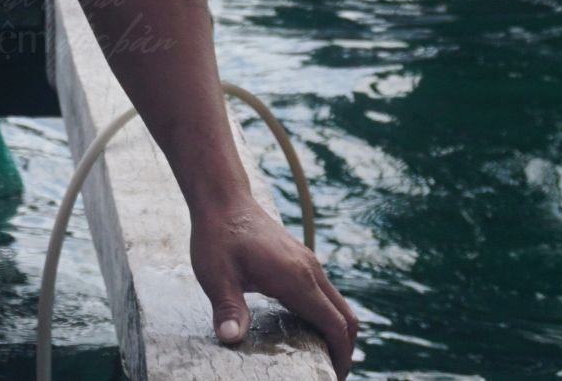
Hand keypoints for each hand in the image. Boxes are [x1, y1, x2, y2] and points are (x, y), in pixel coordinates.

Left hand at [190, 198, 357, 377]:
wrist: (222, 199)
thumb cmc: (218, 236)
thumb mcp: (216, 275)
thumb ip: (228, 308)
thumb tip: (231, 339)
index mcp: (297, 278)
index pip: (335, 324)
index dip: (340, 355)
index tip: (333, 378)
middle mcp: (310, 270)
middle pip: (345, 317)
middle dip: (344, 349)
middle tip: (328, 374)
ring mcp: (308, 264)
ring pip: (336, 305)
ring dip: (335, 333)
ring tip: (317, 359)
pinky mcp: (300, 261)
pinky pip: (324, 295)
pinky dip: (324, 318)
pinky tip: (302, 332)